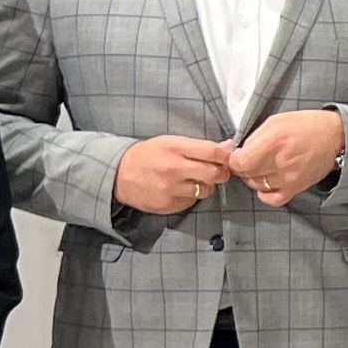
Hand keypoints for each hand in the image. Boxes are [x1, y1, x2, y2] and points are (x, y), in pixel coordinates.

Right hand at [116, 133, 240, 214]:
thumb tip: (227, 147)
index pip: (213, 151)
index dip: (227, 155)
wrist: (118, 174)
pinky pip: (192, 201)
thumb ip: (198, 146)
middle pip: (215, 173)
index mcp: (175, 148)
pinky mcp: (168, 205)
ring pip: (207, 190)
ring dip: (206, 185)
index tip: (229, 156)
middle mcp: (174, 169)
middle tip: (217, 170)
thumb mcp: (170, 142)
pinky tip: (181, 188)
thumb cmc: (148, 155)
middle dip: (221, 172)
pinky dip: (192, 195)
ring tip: (193, 178)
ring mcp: (171, 189)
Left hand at [229, 107, 347, 205]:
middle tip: (250, 158)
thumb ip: (253, 136)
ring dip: (254, 177)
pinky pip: (272, 199)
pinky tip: (267, 183)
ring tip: (261, 166)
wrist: (335, 136)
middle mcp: (281, 162)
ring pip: (257, 185)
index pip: (240, 162)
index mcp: (274, 142)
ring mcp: (289, 177)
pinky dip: (265, 193)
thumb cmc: (305, 125)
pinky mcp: (297, 187)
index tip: (238, 154)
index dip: (234, 159)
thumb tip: (233, 149)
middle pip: (246, 174)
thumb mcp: (276, 121)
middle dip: (243, 166)